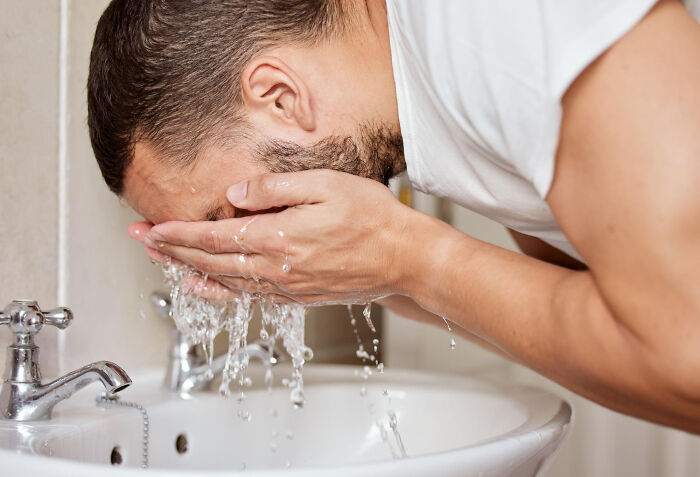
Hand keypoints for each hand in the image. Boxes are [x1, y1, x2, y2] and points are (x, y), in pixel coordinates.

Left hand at [144, 169, 414, 303]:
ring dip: (188, 270)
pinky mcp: (298, 297)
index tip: (151, 228)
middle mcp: (275, 269)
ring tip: (162, 262)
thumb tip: (234, 191)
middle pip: (210, 261)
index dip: (178, 233)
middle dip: (170, 250)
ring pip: (224, 281)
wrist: (404, 259)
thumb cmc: (371, 218)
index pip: (213, 236)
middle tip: (140, 241)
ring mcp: (286, 287)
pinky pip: (248, 297)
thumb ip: (274, 188)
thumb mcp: (324, 185)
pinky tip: (205, 288)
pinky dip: (219, 292)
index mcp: (278, 238)